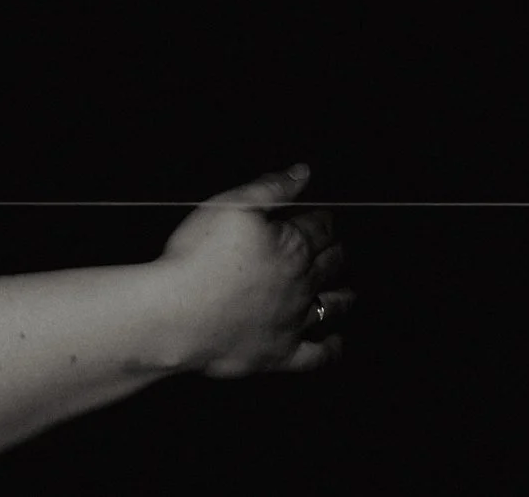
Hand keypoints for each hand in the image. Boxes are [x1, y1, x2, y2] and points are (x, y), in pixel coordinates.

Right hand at [160, 165, 351, 379]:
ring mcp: (293, 321)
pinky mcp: (280, 353)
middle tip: (339, 248)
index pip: (320, 227)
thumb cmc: (199, 257)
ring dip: (344, 298)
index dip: (325, 219)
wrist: (178, 314)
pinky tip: (335, 343)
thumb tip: (302, 174)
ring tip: (349, 293)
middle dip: (337, 253)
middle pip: (331, 264)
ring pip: (331, 307)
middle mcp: (300, 284)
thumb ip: (271, 187)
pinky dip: (331, 349)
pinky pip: (316, 355)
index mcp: (292, 246)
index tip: (327, 217)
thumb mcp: (233, 205)